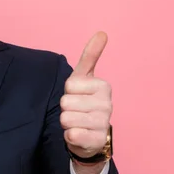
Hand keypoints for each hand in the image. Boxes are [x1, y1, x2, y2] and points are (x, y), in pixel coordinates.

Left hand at [60, 32, 111, 160]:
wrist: (90, 135)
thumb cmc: (84, 102)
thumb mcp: (84, 78)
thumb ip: (90, 56)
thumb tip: (102, 33)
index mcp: (103, 86)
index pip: (69, 85)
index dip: (67, 92)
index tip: (77, 96)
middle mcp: (107, 104)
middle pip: (65, 102)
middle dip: (66, 108)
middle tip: (76, 111)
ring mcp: (104, 123)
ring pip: (66, 118)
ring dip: (67, 122)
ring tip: (77, 122)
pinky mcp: (97, 141)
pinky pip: (72, 134)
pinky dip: (70, 136)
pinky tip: (79, 135)